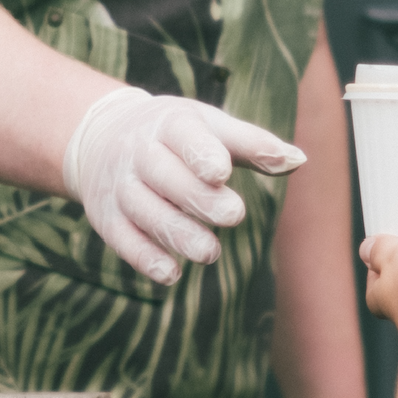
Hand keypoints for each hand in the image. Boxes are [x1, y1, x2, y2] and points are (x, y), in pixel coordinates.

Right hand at [63, 88, 306, 284]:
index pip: (183, 136)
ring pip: (144, 211)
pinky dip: (144, 258)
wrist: (99, 139)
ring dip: (176, 234)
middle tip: (234, 214)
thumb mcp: (210, 126)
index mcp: (169, 124)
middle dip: (197, 197)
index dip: (200, 153)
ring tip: (209, 253)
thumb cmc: (175, 135)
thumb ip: (253, 145)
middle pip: (164, 176)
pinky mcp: (107, 218)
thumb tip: (298, 160)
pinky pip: (122, 240)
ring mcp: (120, 187)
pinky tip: (170, 274)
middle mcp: (139, 153)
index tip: (221, 171)